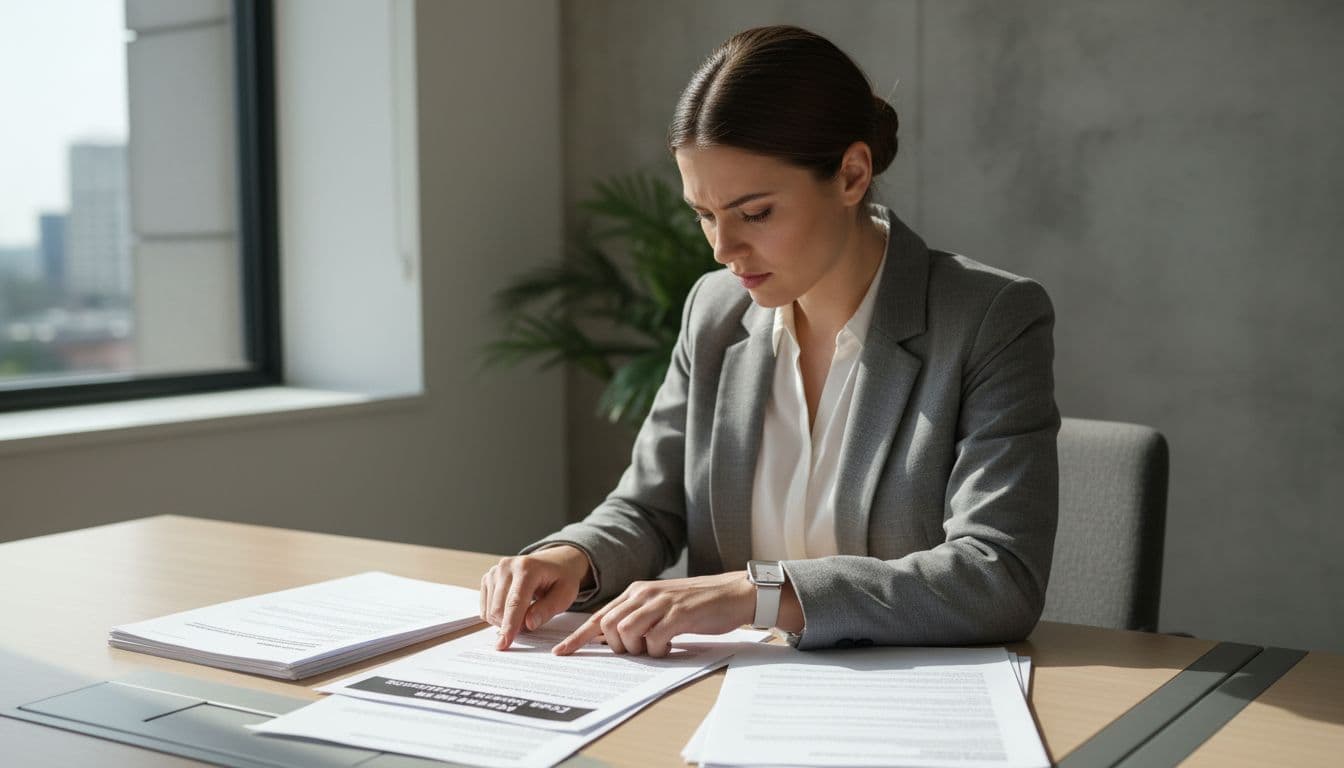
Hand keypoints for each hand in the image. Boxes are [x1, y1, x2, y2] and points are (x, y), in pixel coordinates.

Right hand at [480, 546, 591, 649]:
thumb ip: (547, 609)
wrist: (555, 562)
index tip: (504, 644)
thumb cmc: (561, 579)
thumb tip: (528, 624)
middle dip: (511, 625)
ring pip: (490, 611)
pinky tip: (512, 609)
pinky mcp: (488, 578)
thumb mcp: (565, 595)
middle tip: (530, 622)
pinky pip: (485, 608)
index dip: (510, 626)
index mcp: (527, 568)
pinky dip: (498, 616)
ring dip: (505, 621)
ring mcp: (495, 571)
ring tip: (525, 612)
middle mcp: (507, 566)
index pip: (515, 602)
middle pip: (498, 609)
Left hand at [552, 572, 754, 657]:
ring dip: (638, 649)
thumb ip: (639, 616)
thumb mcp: (662, 605)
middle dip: (617, 647)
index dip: (579, 636)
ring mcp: (661, 603)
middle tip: (640, 649)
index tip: (562, 652)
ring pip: (626, 633)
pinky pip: (654, 639)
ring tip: (658, 646)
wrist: (734, 592)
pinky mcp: (679, 615)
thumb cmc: (699, 603)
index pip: (600, 616)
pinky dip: (658, 649)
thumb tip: (616, 640)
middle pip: (608, 627)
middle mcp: (644, 594)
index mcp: (637, 592)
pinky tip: (671, 645)